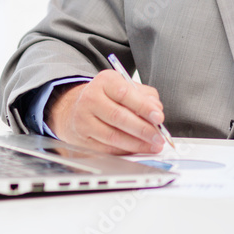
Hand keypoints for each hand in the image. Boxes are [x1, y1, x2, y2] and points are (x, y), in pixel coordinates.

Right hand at [47, 70, 166, 154]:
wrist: (75, 107)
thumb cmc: (106, 96)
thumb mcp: (124, 86)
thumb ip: (144, 95)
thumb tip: (156, 110)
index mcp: (104, 81)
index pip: (125, 94)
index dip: (144, 107)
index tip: (159, 117)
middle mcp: (91, 98)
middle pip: (119, 117)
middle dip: (143, 129)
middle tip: (159, 137)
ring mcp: (83, 119)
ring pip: (113, 136)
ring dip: (136, 144)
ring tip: (152, 145)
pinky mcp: (82, 138)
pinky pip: (107, 149)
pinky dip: (125, 151)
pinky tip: (137, 149)